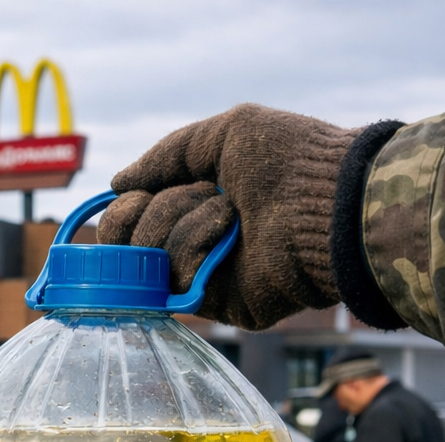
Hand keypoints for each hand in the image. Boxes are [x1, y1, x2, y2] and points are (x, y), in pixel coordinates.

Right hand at [96, 104, 355, 329]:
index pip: (130, 217)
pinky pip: (175, 279)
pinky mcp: (220, 304)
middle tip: (193, 195)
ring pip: (148, 258)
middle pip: (127, 241)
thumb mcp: (224, 134)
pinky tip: (228, 230)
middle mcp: (197, 241)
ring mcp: (207, 275)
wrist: (327, 200)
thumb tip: (117, 184)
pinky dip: (194, 244)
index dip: (125, 206)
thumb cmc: (286, 161)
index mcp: (197, 203)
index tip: (134, 192)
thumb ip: (167, 154)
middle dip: (151, 209)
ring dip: (179, 219)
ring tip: (227, 209)